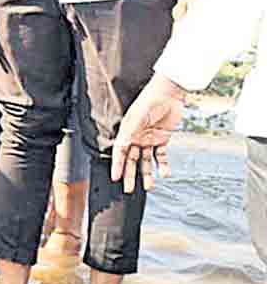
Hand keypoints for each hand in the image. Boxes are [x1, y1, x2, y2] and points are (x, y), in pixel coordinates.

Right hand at [112, 73, 186, 192]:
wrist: (168, 94)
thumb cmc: (149, 102)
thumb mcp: (136, 118)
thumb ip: (128, 134)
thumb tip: (120, 148)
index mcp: (127, 132)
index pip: (120, 153)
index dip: (117, 165)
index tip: (115, 178)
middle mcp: (136, 137)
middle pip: (132, 160)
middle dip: (130, 175)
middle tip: (128, 189)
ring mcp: (149, 139)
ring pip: (146, 161)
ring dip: (147, 174)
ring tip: (148, 187)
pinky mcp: (163, 138)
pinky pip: (161, 155)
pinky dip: (163, 165)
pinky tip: (164, 173)